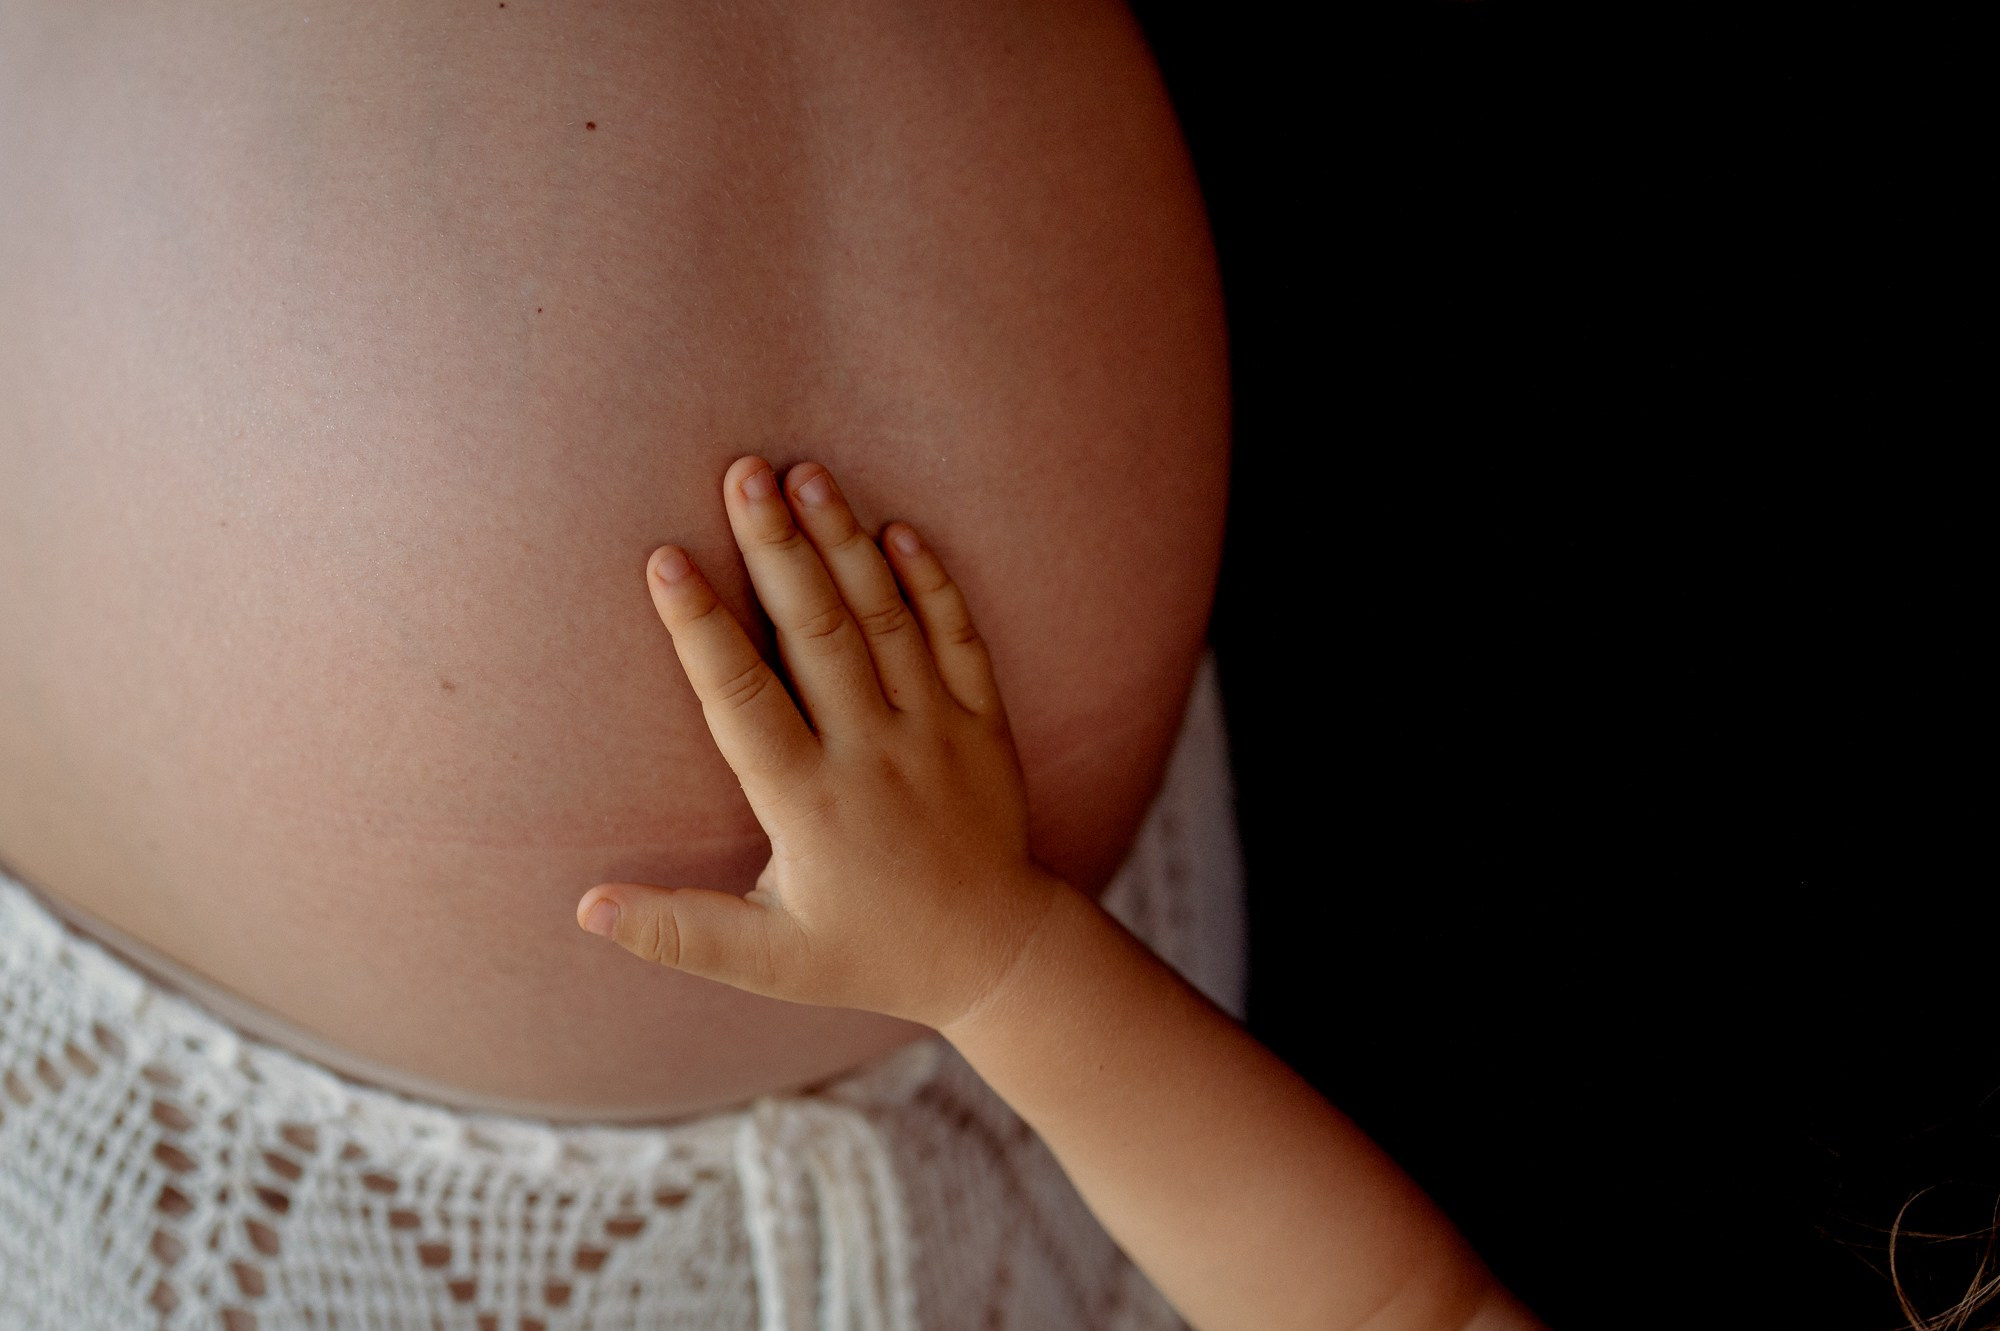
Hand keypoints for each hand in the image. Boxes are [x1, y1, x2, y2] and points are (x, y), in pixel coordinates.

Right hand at [575, 456, 1071, 1030]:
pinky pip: (958, 638)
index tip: (665, 559)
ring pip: (885, 620)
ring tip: (804, 473)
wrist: (997, 956)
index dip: (702, 627)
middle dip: (776, 547)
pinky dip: (931, 582)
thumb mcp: (769, 960)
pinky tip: (897, 527)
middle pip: (816, 634)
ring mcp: (935, 731)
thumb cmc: (870, 953)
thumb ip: (678, 932)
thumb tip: (586, 908)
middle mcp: (874, 754)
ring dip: (845, 542)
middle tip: (741, 471)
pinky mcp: (983, 723)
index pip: (742, 699)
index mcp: (810, 805)